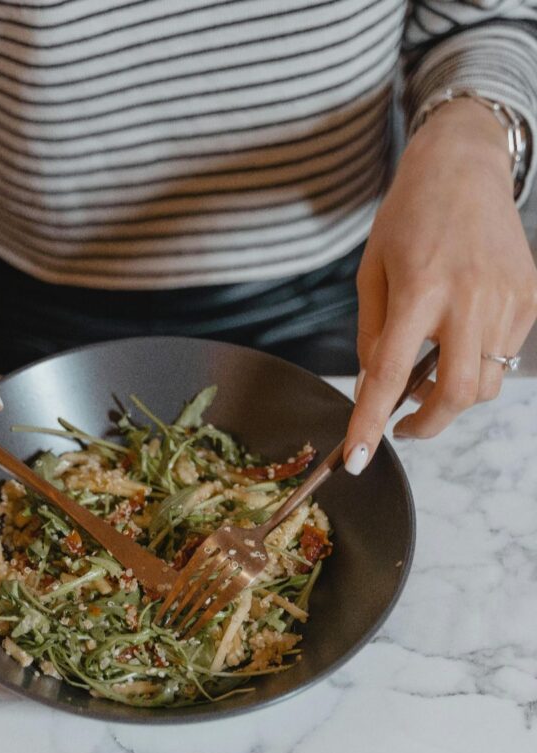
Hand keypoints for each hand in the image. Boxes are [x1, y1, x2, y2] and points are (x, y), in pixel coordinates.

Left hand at [344, 98, 536, 473]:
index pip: (391, 373)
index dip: (369, 423)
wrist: (463, 168)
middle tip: (404, 427)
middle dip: (427, 425)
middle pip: (456, 394)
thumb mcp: (372, 273)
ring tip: (429, 370)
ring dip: (452, 395)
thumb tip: (373, 387)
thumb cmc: (407, 219)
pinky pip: (504, 356)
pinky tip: (459, 336)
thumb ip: (373, 334)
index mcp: (419, 289)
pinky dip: (476, 363)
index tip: (357, 460)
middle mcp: (470, 298)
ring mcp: (509, 300)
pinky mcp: (532, 298)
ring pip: (484, 383)